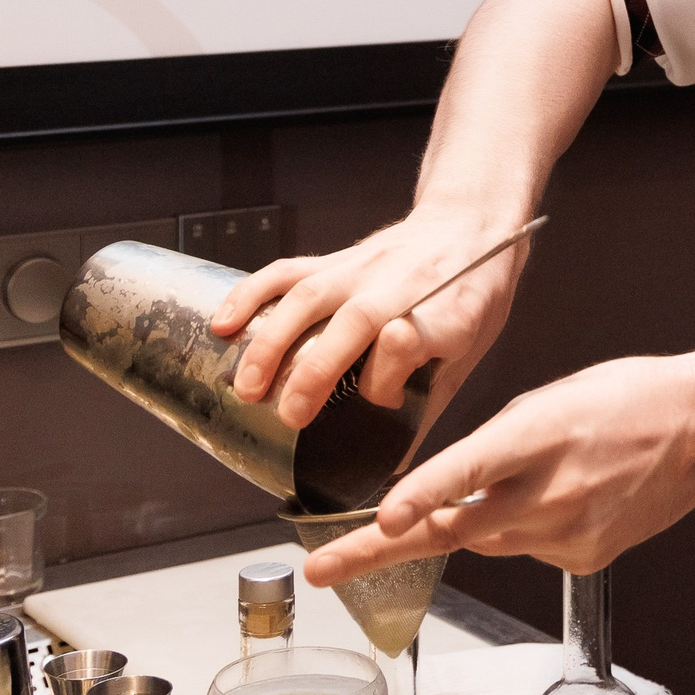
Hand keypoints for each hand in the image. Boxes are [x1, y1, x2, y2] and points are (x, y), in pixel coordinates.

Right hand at [214, 209, 538, 431]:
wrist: (471, 225)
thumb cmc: (471, 297)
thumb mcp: (470, 353)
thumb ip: (429, 403)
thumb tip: (392, 469)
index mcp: (446, 314)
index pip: (414, 343)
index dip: (391, 379)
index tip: (379, 406)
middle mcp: (402, 286)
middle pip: (355, 322)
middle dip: (317, 370)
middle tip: (288, 417)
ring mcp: (364, 268)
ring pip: (311, 297)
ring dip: (273, 341)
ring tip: (245, 387)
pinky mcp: (337, 259)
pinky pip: (288, 272)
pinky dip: (251, 294)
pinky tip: (223, 324)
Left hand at [301, 352, 694, 584]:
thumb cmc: (627, 399)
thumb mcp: (549, 400)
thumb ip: (493, 447)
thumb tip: (448, 490)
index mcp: (538, 436)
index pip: (469, 468)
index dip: (424, 496)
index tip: (382, 519)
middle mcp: (548, 492)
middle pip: (451, 529)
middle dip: (376, 550)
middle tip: (320, 570)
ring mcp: (565, 534)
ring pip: (486, 538)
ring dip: (472, 520)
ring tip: (511, 487)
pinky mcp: (581, 559)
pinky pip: (527, 548)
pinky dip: (526, 527)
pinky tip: (562, 499)